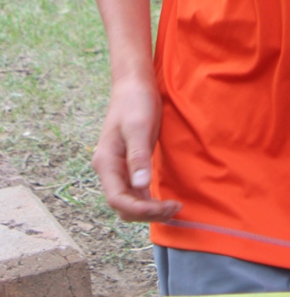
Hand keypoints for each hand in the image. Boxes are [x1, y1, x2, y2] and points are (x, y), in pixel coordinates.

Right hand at [92, 73, 180, 221]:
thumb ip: (138, 157)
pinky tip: (164, 200)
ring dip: (150, 208)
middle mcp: (109, 169)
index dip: (140, 210)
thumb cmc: (135, 102)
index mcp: (106, 163)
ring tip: (174, 207)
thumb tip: (140, 186)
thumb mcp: (138, 127)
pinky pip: (136, 190)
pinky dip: (149, 199)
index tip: (165, 207)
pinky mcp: (130, 163)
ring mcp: (119, 168)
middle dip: (147, 212)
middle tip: (175, 208)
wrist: (134, 84)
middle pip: (124, 205)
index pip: (118, 200)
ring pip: (130, 200)